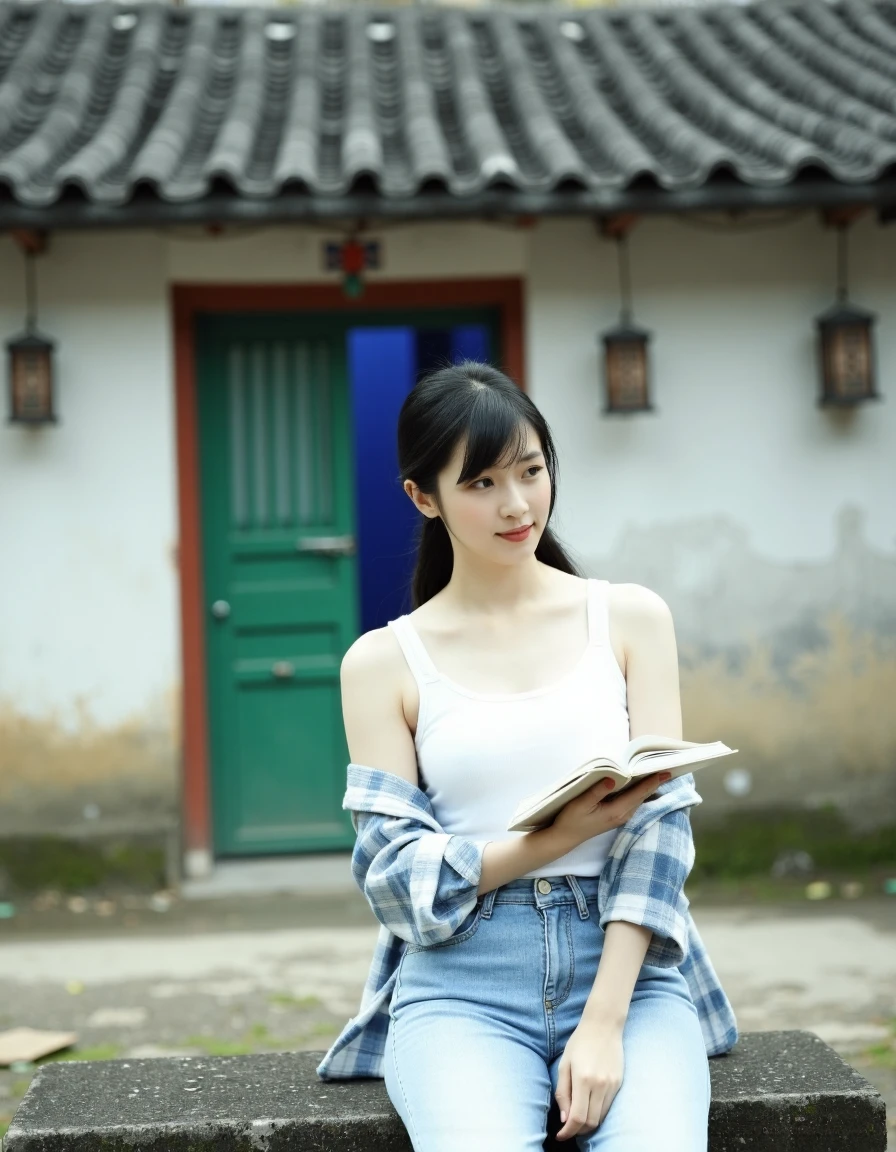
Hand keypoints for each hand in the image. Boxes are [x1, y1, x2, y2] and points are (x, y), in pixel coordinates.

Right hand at [550, 770, 670, 845]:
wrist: (565, 837)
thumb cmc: (571, 820)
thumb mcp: (581, 804)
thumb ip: (597, 791)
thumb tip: (613, 778)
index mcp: (616, 811)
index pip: (638, 794)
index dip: (652, 782)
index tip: (665, 773)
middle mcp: (622, 815)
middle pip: (642, 797)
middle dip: (655, 784)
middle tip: (668, 770)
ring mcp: (620, 817)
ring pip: (639, 800)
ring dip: (648, 788)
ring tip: (658, 775)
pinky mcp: (616, 816)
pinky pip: (633, 802)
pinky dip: (640, 793)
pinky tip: (640, 785)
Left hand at [554, 1019, 623, 1140]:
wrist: (604, 1025)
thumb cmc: (580, 1042)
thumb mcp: (564, 1064)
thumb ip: (562, 1092)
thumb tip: (564, 1118)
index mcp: (583, 1079)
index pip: (577, 1117)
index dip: (568, 1131)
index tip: (560, 1134)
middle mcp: (600, 1084)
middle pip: (591, 1122)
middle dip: (578, 1130)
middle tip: (568, 1127)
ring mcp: (612, 1085)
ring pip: (601, 1117)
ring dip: (588, 1123)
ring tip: (578, 1117)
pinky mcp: (619, 1083)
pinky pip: (608, 1106)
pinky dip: (598, 1112)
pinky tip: (590, 1105)